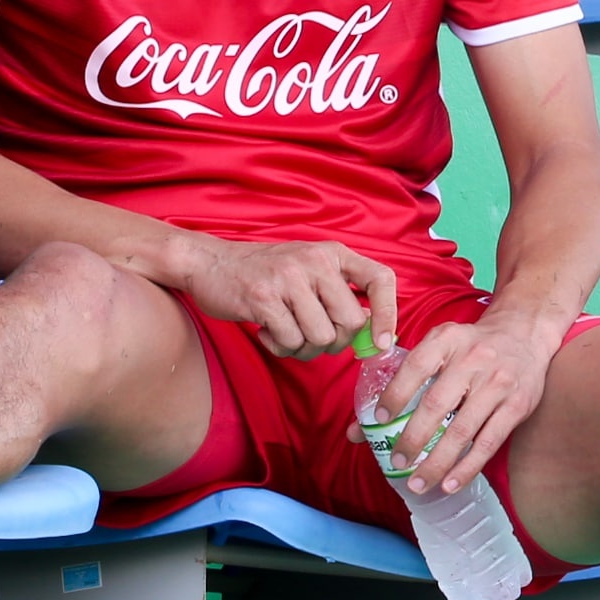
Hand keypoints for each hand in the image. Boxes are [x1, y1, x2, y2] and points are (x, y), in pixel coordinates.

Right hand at [183, 236, 399, 359]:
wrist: (211, 263)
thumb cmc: (265, 273)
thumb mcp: (308, 270)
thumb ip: (339, 293)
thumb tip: (369, 329)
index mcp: (332, 253)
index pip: (380, 279)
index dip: (388, 314)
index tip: (383, 342)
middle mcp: (315, 260)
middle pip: (350, 323)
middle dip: (333, 342)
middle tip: (310, 336)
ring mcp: (289, 278)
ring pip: (321, 337)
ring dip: (303, 347)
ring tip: (284, 331)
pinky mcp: (264, 298)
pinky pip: (291, 341)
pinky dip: (279, 346)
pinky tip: (266, 330)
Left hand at [373, 306, 564, 497]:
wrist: (525, 333)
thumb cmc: (471, 346)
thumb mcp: (439, 345)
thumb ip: (402, 379)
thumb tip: (357, 430)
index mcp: (448, 339)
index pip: (416, 366)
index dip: (395, 394)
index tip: (379, 420)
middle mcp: (473, 359)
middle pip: (437, 404)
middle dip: (413, 438)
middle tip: (397, 461)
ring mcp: (497, 384)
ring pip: (462, 431)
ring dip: (437, 462)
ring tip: (418, 483)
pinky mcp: (517, 405)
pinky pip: (488, 443)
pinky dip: (467, 467)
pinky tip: (449, 484)